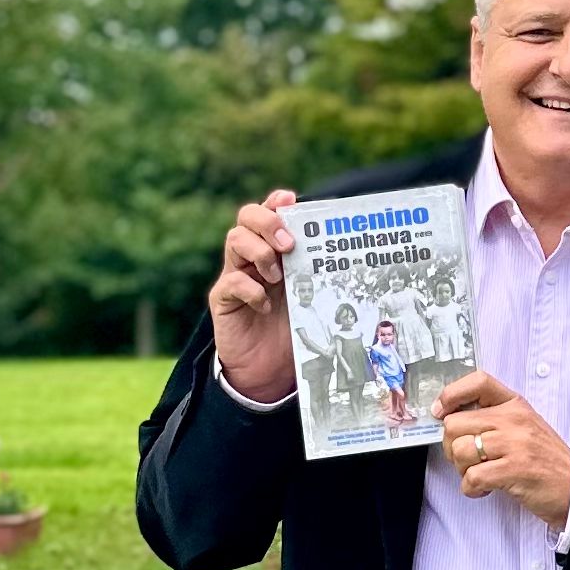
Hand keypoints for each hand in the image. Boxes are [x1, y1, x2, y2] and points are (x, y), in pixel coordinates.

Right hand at [209, 188, 298, 402]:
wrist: (271, 369)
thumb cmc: (295, 328)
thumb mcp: (312, 296)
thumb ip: (319, 273)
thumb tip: (346, 251)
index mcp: (276, 250)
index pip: (270, 213)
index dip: (276, 202)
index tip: (290, 200)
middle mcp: (253, 257)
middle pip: (247, 218)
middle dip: (267, 222)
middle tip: (288, 244)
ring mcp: (235, 276)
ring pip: (234, 240)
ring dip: (259, 252)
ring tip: (277, 276)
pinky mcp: (223, 300)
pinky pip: (230, 283)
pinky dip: (250, 290)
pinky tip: (265, 305)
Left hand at [431, 371, 569, 528]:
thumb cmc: (546, 459)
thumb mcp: (524, 426)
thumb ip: (493, 419)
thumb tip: (450, 420)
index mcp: (515, 405)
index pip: (478, 381)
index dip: (452, 394)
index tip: (440, 411)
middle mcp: (514, 420)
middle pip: (455, 423)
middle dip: (452, 447)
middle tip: (467, 459)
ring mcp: (515, 444)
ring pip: (460, 451)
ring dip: (462, 470)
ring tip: (479, 475)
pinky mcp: (514, 470)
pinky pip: (472, 477)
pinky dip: (471, 488)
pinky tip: (486, 488)